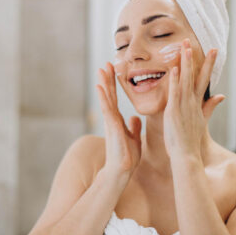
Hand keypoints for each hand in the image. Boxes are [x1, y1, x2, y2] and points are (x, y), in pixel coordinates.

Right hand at [96, 62, 141, 181]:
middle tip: (106, 64)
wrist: (121, 171)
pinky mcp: (111, 127)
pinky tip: (100, 87)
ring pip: (106, 98)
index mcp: (117, 120)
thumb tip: (134, 117)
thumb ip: (133, 127)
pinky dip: (103, 97)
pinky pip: (107, 109)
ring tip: (102, 69)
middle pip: (109, 94)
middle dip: (108, 79)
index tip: (114, 70)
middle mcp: (112, 118)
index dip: (114, 84)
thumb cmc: (127, 156)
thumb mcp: (133, 138)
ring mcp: (110, 122)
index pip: (115, 98)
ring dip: (104, 84)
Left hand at [163, 38, 225, 158]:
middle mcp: (192, 102)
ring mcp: (183, 105)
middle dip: (198, 58)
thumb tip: (221, 95)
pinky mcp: (174, 111)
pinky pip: (175, 92)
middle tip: (198, 42)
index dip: (208, 64)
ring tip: (186, 47)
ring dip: (186, 63)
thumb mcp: (202, 120)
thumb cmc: (190, 139)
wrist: (186, 155)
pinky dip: (175, 81)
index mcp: (197, 103)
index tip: (212, 51)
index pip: (203, 79)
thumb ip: (210, 106)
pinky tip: (175, 69)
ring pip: (185, 80)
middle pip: (196, 76)